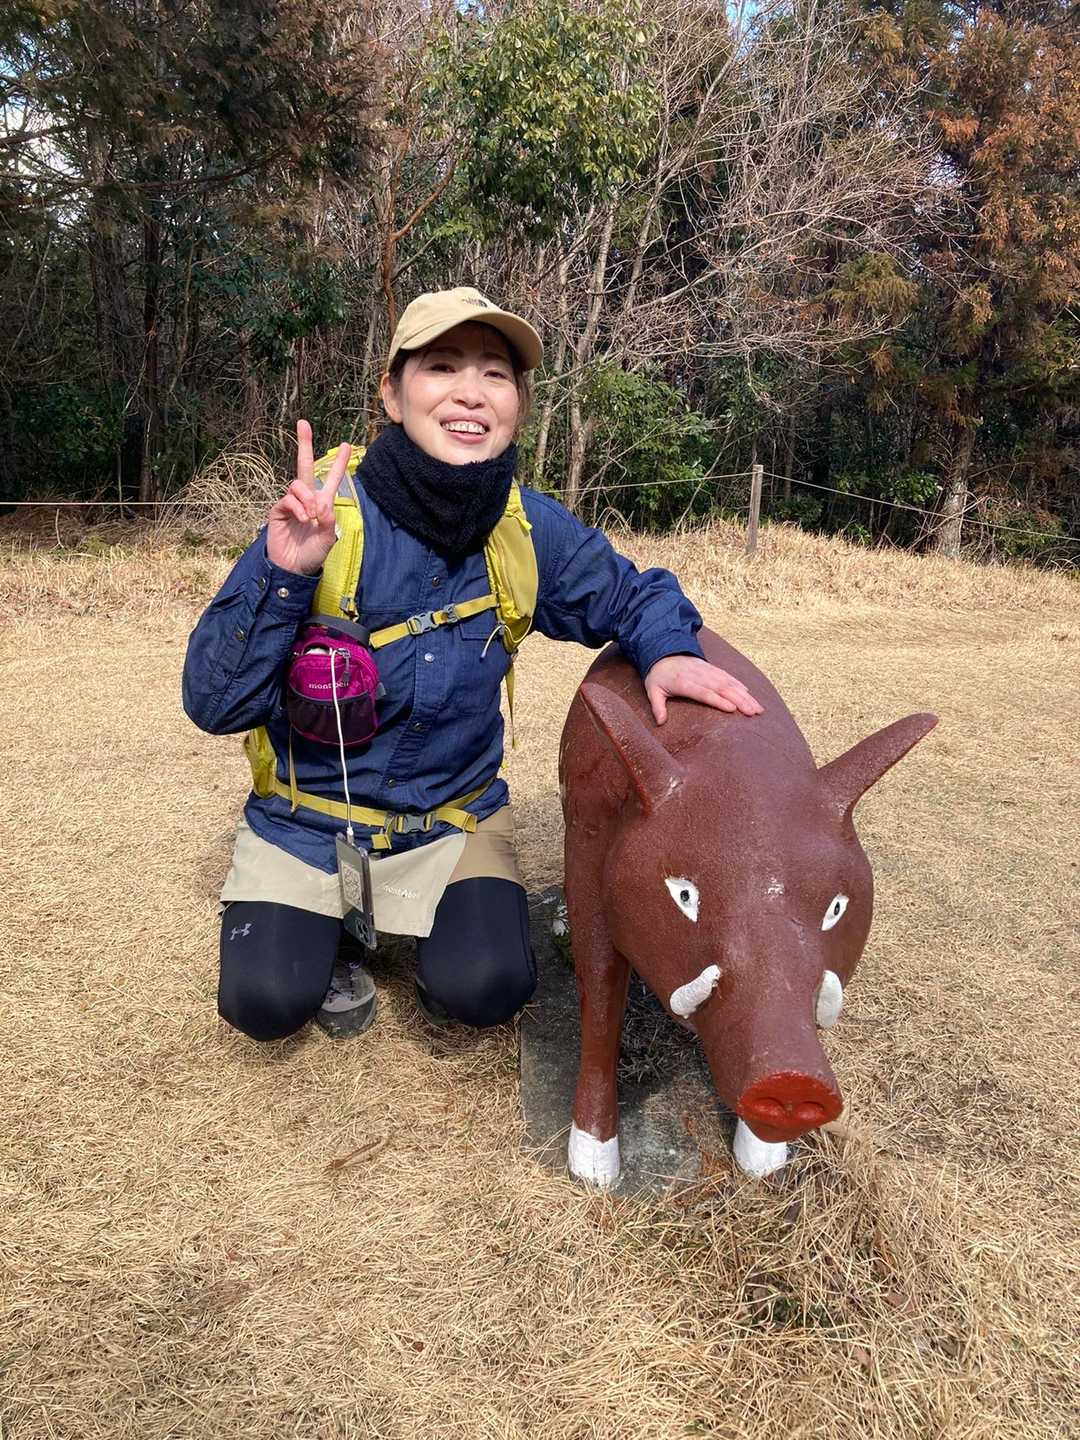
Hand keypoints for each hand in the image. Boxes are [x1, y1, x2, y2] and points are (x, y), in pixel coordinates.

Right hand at [265, 419, 350, 575]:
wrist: (293, 569)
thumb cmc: (312, 555)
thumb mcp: (327, 539)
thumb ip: (328, 520)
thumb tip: (321, 501)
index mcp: (322, 504)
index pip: (331, 479)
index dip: (338, 463)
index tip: (346, 445)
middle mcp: (306, 500)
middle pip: (304, 467)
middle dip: (304, 444)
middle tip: (303, 423)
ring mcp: (291, 503)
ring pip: (298, 485)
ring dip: (307, 497)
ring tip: (312, 516)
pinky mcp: (278, 510)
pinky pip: (288, 499)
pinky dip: (298, 507)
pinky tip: (304, 518)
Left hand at [644, 654, 763, 724]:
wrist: (663, 650)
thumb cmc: (658, 675)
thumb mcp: (652, 690)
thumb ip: (657, 706)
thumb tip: (660, 723)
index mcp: (684, 682)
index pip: (703, 692)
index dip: (718, 700)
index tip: (732, 709)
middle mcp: (699, 676)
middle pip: (722, 688)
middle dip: (739, 700)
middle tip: (753, 713)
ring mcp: (708, 671)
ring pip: (729, 683)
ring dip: (745, 695)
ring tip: (757, 708)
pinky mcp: (712, 669)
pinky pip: (728, 676)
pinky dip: (740, 685)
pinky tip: (750, 694)